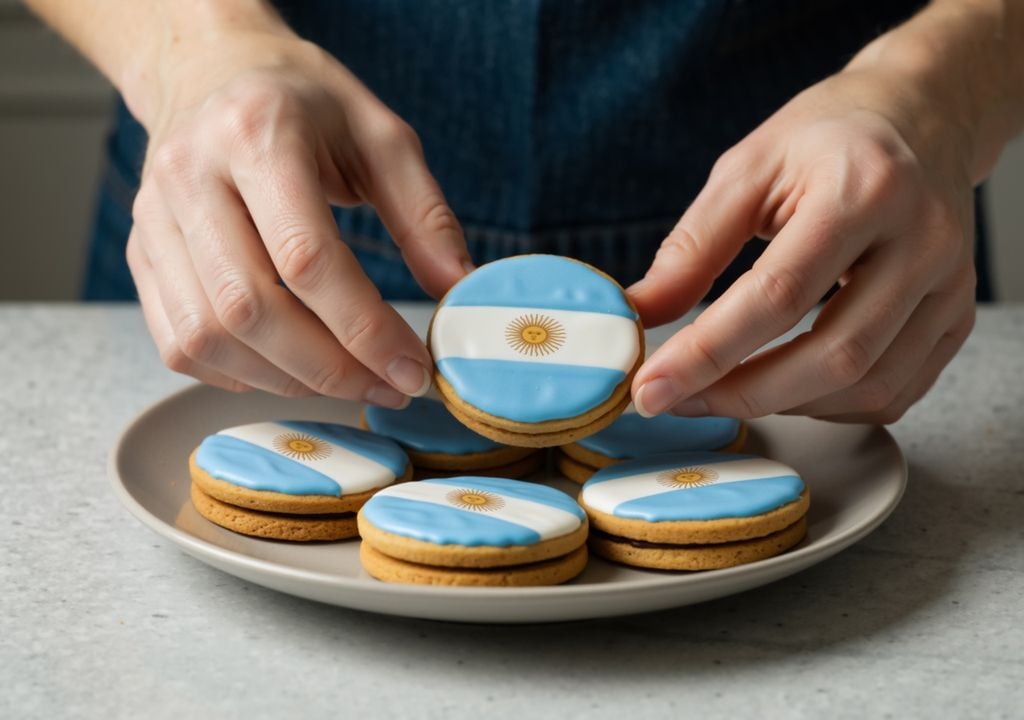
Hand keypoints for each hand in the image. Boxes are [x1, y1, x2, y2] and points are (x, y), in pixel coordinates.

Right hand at [126, 28, 470, 406]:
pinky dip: (240, 374)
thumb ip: (424, 214)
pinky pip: (179, 342)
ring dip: (287, 380)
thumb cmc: (304, 104)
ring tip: (348, 379)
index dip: (364, 328)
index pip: (305, 257)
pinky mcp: (141, 253)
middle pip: (250, 309)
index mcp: (257, 134)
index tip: (412, 367)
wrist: (212, 72)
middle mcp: (191, 175)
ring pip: (208, 336)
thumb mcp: (381, 136)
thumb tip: (457, 289)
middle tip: (387, 385)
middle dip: (329, 368)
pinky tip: (291, 369)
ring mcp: (154, 218)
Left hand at [628, 68, 977, 423]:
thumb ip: (692, 248)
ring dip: (783, 406)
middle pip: (832, 356)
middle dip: (742, 394)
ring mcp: (950, 284)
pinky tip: (784, 388)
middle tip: (679, 400)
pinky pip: (894, 392)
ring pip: (867, 386)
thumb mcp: (747, 169)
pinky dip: (828, 406)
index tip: (651, 388)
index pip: (778, 295)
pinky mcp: (956, 316)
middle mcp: (922, 241)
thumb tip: (641, 315)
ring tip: (722, 391)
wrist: (922, 117)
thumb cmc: (827, 138)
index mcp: (864, 190)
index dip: (707, 353)